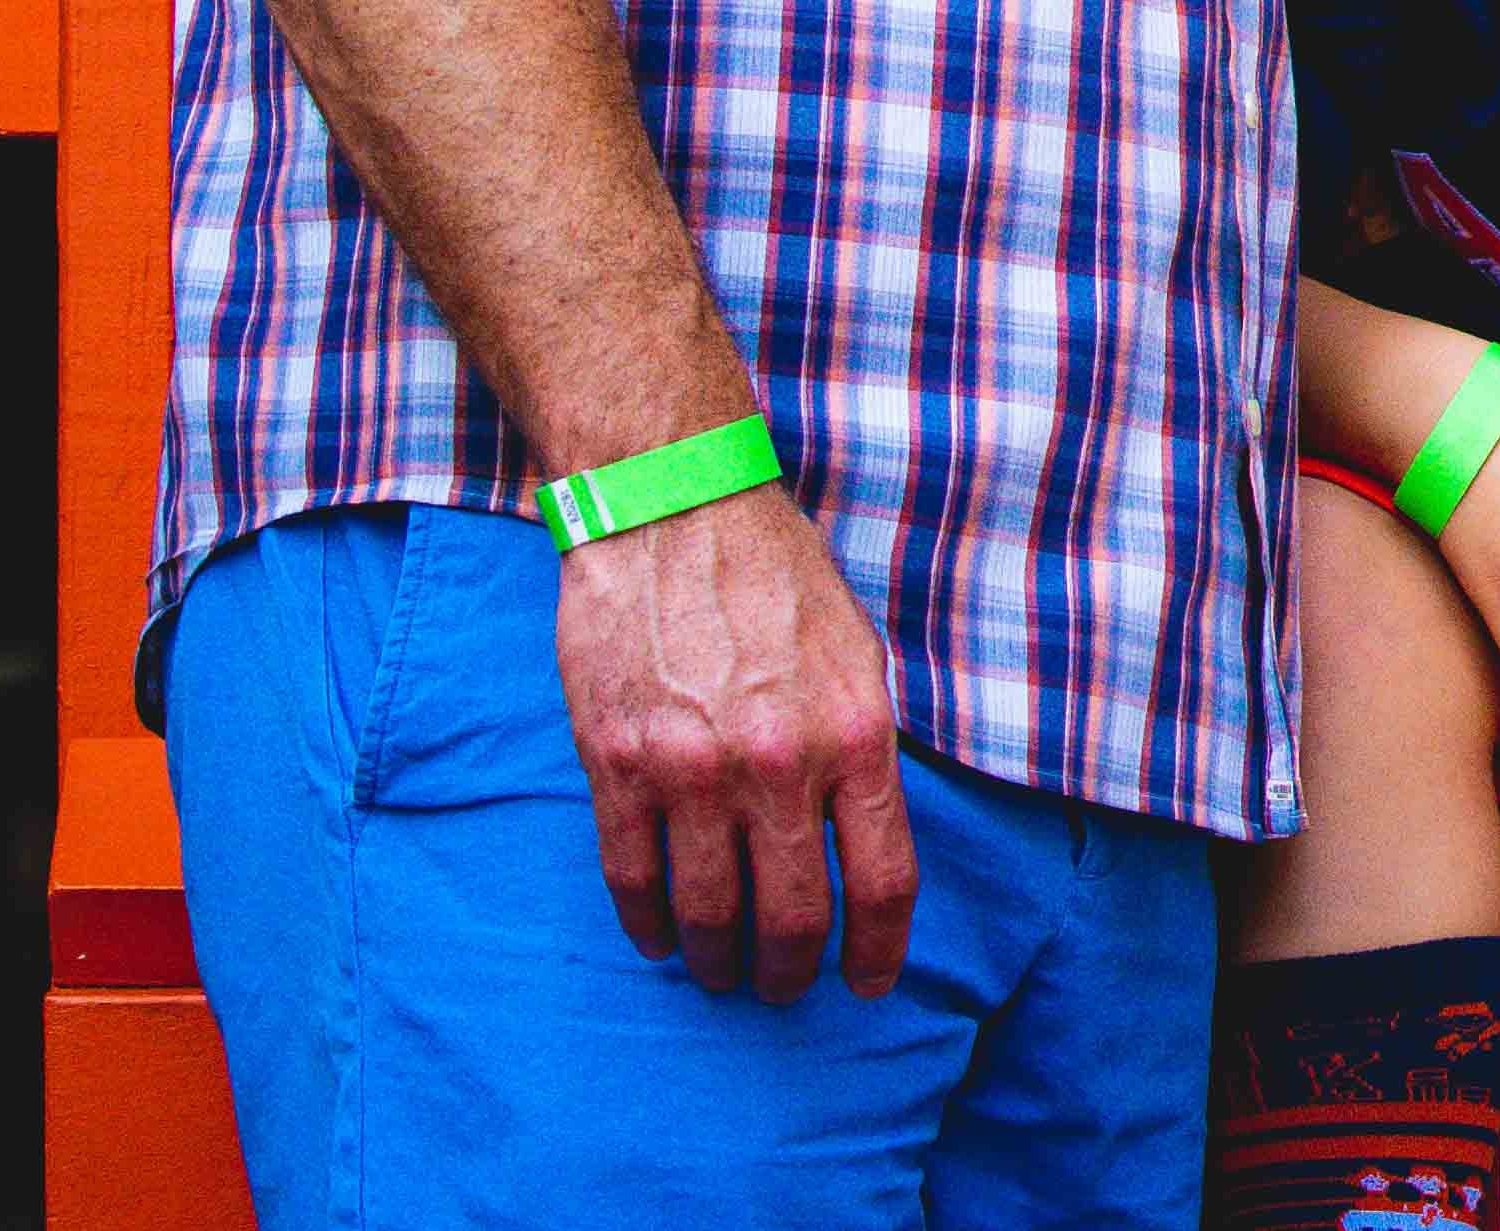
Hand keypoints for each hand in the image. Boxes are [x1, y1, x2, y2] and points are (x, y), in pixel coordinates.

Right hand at [554, 482, 915, 1001]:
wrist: (672, 512)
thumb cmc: (775, 579)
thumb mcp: (858, 657)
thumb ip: (861, 749)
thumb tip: (862, 836)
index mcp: (856, 734)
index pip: (881, 878)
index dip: (877, 949)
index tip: (866, 982)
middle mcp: (779, 763)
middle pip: (793, 915)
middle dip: (790, 969)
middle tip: (782, 987)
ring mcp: (693, 770)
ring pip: (709, 911)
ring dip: (720, 960)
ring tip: (723, 973)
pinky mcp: (619, 765)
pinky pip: (632, 877)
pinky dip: (648, 924)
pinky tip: (661, 937)